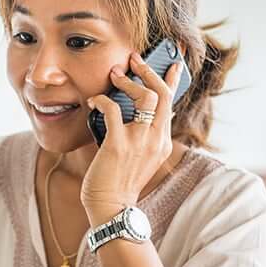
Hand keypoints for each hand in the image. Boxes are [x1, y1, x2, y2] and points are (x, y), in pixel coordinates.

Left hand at [80, 50, 183, 220]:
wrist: (111, 206)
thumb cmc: (118, 183)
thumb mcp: (140, 159)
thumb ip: (142, 138)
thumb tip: (133, 113)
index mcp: (162, 143)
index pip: (171, 104)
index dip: (172, 80)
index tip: (173, 62)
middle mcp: (156, 139)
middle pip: (162, 94)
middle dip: (149, 71)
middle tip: (134, 60)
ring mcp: (139, 141)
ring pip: (145, 97)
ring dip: (128, 81)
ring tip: (114, 75)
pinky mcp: (118, 144)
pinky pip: (112, 109)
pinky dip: (101, 100)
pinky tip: (93, 100)